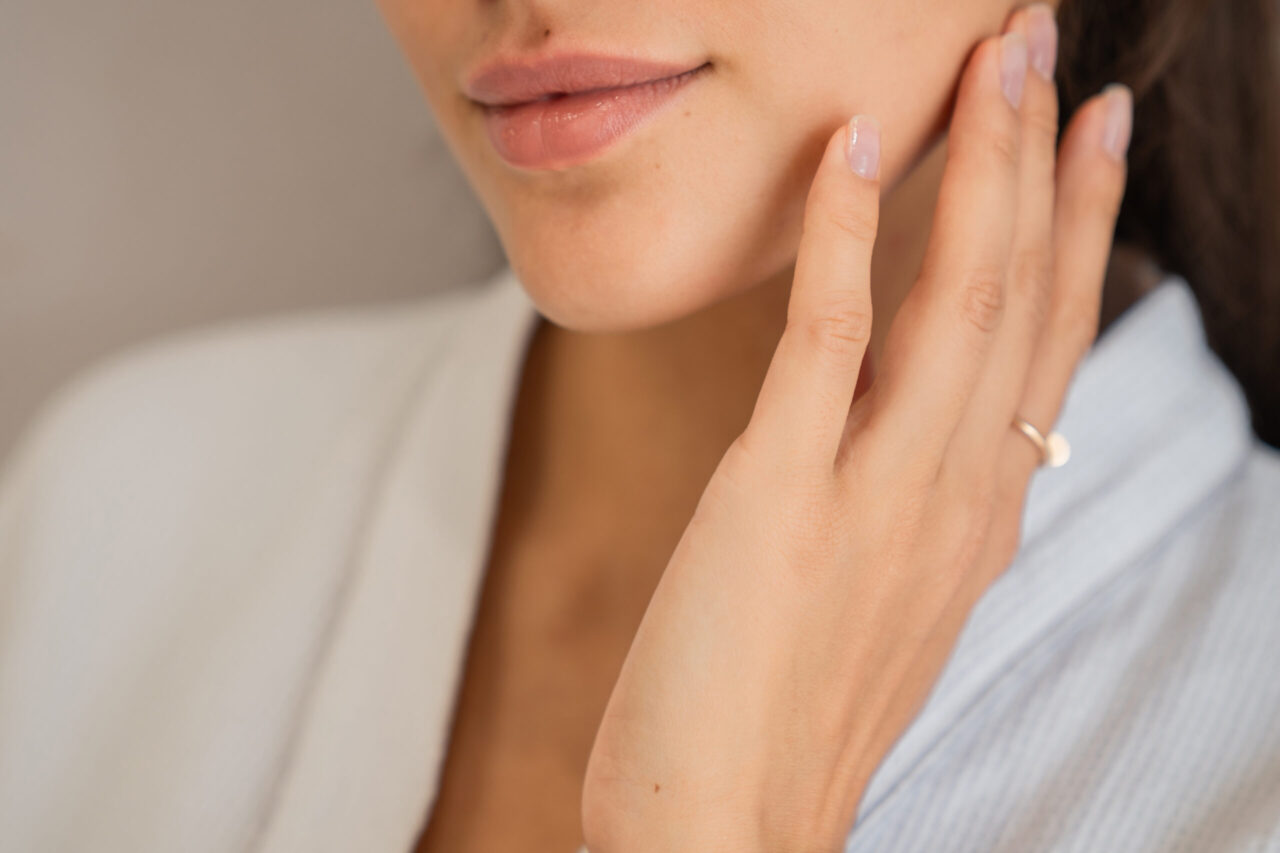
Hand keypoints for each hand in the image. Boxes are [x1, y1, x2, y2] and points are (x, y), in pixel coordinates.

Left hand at [580, 6, 1130, 851]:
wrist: (722, 828)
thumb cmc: (787, 715)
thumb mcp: (882, 598)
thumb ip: (916, 505)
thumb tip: (927, 431)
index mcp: (976, 518)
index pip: (1046, 344)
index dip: (1073, 232)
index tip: (1085, 141)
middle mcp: (953, 498)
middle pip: (1020, 303)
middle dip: (1041, 165)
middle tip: (1049, 52)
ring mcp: (877, 496)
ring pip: (955, 305)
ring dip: (978, 170)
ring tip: (994, 60)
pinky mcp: (782, 499)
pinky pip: (829, 346)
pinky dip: (851, 240)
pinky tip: (855, 151)